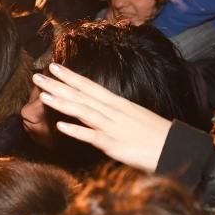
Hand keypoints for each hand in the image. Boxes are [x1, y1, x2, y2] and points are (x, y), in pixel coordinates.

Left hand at [32, 63, 172, 172]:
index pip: (90, 86)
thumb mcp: (133, 117)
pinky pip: (92, 137)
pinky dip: (76, 131)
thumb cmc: (155, 134)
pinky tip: (60, 126)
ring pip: (83, 111)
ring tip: (43, 95)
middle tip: (37, 75)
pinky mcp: (115, 145)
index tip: (53, 66)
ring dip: (62, 102)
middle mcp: (113, 111)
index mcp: (117, 104)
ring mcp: (113, 127)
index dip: (71, 76)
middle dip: (58, 84)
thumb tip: (98, 109)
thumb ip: (113, 113)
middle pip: (81, 95)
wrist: (177, 148)